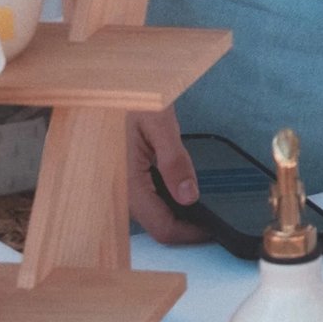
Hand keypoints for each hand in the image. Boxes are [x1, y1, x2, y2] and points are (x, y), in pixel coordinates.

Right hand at [128, 108, 205, 244]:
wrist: (108, 87)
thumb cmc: (133, 100)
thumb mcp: (159, 123)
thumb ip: (174, 160)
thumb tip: (190, 197)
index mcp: (128, 184)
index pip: (161, 227)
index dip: (190, 233)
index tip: (214, 228)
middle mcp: (120, 193)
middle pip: (156, 226)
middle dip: (184, 227)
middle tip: (211, 217)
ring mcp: (120, 189)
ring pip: (151, 216)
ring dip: (175, 215)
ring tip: (200, 205)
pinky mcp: (123, 180)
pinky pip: (146, 202)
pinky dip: (166, 202)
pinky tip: (179, 189)